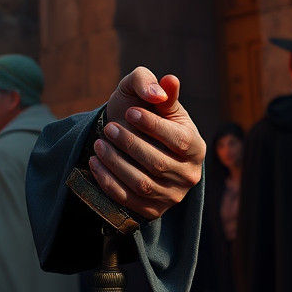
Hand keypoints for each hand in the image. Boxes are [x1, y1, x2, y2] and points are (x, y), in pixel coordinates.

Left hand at [89, 68, 204, 219]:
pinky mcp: (152, 210)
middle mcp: (189, 174)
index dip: (154, 126)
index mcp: (196, 146)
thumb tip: (168, 81)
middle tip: (108, 128)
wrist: (131, 138)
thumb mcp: (148, 95)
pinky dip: (108, 182)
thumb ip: (156, 86)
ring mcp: (172, 196)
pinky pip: (128, 200)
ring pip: (141, 184)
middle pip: (158, 163)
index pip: (180, 139)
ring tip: (98, 144)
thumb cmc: (142, 112)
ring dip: (115, 163)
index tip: (129, 112)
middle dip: (129, 144)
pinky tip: (95, 162)